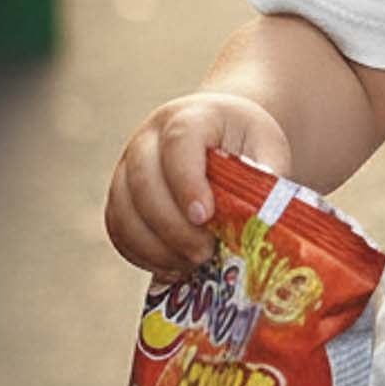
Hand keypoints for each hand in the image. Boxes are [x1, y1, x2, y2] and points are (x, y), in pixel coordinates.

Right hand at [105, 94, 292, 283]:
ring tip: (192, 264)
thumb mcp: (265, 145)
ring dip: (155, 246)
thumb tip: (264, 211)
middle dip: (172, 225)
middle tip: (204, 253)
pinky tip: (172, 267)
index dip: (187, 183)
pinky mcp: (120, 196)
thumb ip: (266, 171)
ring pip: (124, 210)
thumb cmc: (245, 141)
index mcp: (189, 117)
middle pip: (143, 182)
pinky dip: (141, 253)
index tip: (205, 217)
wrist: (220, 131)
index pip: (179, 145)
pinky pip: (118, 229)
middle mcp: (148, 140)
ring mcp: (127, 167)